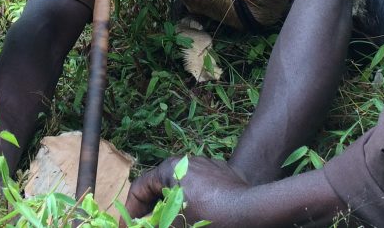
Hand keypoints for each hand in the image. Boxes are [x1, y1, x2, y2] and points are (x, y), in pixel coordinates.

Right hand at [126, 155, 251, 226]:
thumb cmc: (210, 217)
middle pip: (159, 187)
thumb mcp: (176, 224)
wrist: (252, 211)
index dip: (131, 210)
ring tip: (173, 223)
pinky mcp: (224, 175)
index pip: (139, 188)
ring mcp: (207, 166)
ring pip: (181, 188)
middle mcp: (186, 162)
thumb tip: (143, 226)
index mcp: (169, 168)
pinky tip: (198, 216)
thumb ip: (155, 225)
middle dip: (152, 209)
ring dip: (172, 206)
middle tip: (149, 226)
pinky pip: (201, 189)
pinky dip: (193, 202)